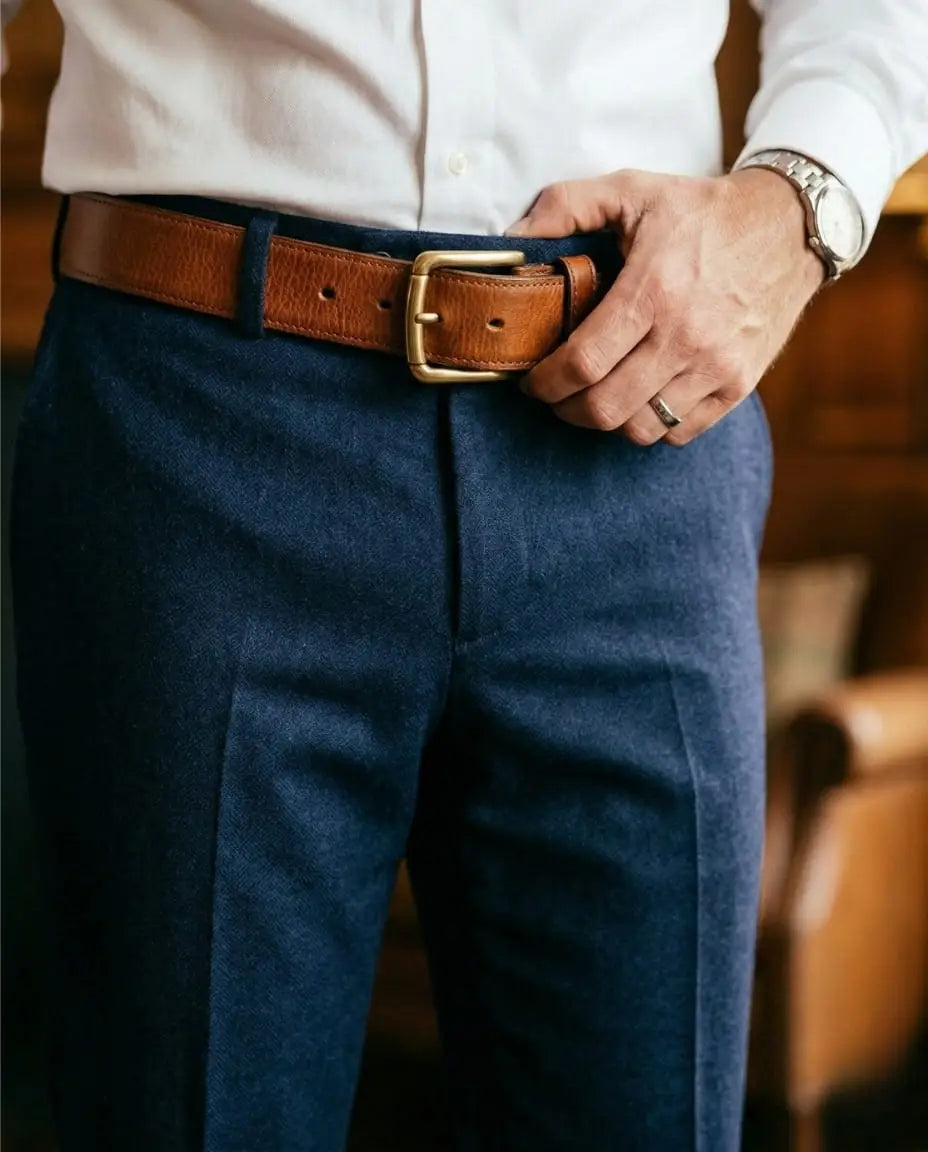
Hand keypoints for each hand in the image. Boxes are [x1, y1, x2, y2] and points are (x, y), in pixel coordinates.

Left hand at [508, 167, 824, 443]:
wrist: (790, 226)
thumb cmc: (702, 210)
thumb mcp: (632, 188)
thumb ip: (566, 205)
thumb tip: (513, 240)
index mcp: (654, 290)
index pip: (582, 363)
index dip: (546, 383)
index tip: (533, 382)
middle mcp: (686, 336)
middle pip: (605, 407)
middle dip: (567, 409)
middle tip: (556, 396)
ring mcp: (716, 366)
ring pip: (640, 428)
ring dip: (608, 420)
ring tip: (596, 398)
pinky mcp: (739, 385)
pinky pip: (680, 433)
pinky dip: (652, 426)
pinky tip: (641, 399)